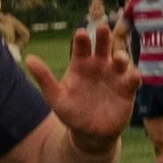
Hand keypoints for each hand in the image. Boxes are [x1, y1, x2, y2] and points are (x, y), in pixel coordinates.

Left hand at [27, 28, 139, 146]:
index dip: (81, 39)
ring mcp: (114, 76)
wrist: (90, 134)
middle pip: (103, 46)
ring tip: (118, 58)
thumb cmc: (71, 113)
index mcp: (81, 64)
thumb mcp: (56, 97)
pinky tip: (132, 76)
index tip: (80, 34)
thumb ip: (44, 78)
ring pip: (121, 60)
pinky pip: (132, 78)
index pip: (81, 46)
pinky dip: (134, 76)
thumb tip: (28, 58)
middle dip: (103, 37)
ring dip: (121, 56)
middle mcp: (99, 66)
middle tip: (103, 28)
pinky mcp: (127, 89)